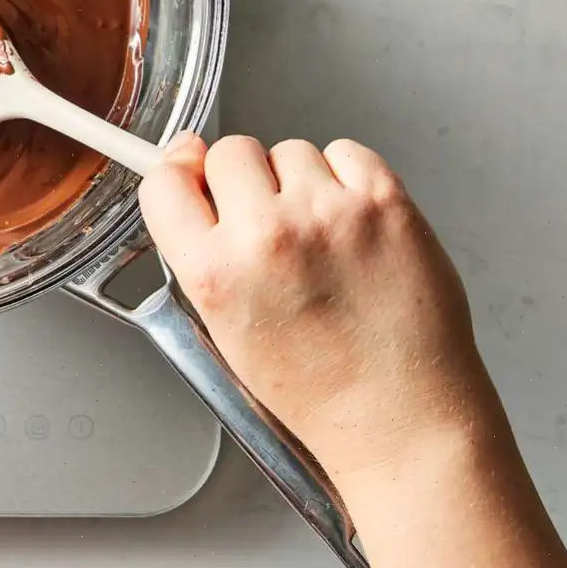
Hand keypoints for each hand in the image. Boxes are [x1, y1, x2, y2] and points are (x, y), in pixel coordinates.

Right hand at [137, 133, 497, 486]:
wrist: (402, 417)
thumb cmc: (319, 387)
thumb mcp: (224, 328)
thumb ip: (201, 250)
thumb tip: (190, 171)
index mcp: (214, 274)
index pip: (165, 182)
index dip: (180, 174)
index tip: (192, 173)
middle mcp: (265, 235)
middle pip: (231, 151)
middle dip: (245, 180)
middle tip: (271, 224)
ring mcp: (328, 213)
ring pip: (290, 150)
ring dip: (300, 182)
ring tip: (322, 236)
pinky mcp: (385, 202)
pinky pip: (347, 152)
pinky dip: (348, 178)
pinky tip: (355, 224)